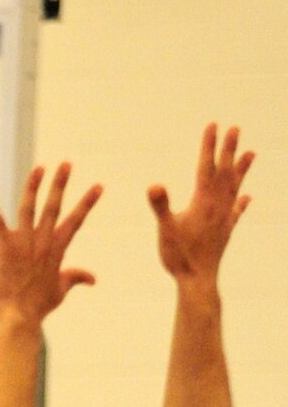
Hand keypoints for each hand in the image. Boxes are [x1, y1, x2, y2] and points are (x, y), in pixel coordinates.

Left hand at [0, 163, 101, 323]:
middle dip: (60, 184)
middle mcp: (42, 242)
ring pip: (29, 208)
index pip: (75, 221)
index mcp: (57, 250)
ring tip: (39, 169)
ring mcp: (24, 244)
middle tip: (66, 164)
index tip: (98, 186)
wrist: (18, 318)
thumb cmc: (38, 307)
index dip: (87, 203)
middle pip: (53, 207)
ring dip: (33, 187)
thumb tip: (93, 279)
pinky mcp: (5, 249)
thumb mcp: (60, 291)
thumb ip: (76, 278)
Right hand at [148, 124, 252, 285]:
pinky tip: (247, 197)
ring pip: (235, 188)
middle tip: (235, 129)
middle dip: (229, 149)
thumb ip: (161, 206)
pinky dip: (242, 202)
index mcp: (203, 201)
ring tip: (251, 153)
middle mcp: (217, 206)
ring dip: (242, 170)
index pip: (206, 166)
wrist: (198, 281)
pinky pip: (236, 212)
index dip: (209, 145)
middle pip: (225, 172)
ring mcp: (224, 219)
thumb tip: (154, 185)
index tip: (213, 125)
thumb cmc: (180, 256)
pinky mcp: (225, 232)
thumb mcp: (165, 229)